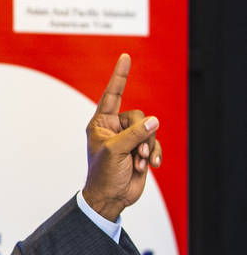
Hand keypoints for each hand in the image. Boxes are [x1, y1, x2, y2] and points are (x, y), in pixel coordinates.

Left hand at [82, 54, 161, 221]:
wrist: (111, 198)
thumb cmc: (103, 174)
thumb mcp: (115, 151)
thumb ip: (134, 133)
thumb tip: (154, 120)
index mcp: (100, 124)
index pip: (112, 95)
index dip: (120, 76)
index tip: (125, 56)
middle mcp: (114, 128)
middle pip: (138, 116)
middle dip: (142, 134)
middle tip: (136, 152)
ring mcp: (128, 138)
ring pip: (150, 129)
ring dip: (148, 146)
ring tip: (139, 161)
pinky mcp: (140, 149)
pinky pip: (155, 142)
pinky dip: (154, 152)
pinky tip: (151, 165)